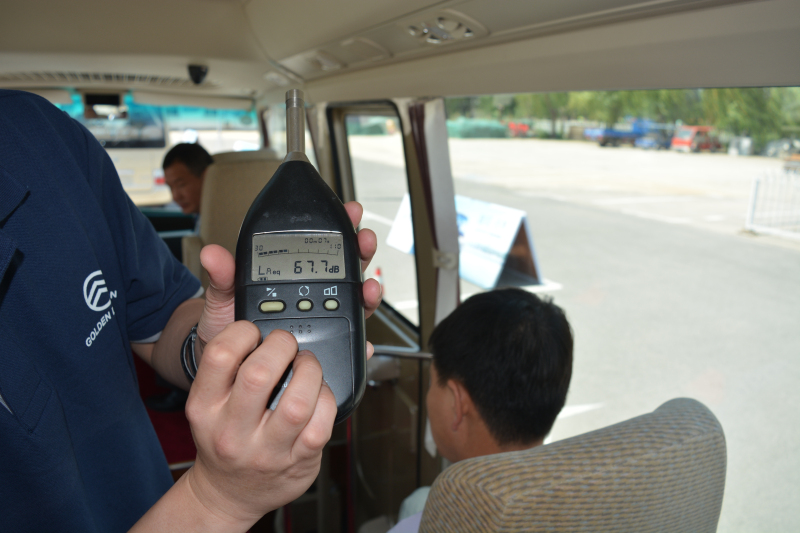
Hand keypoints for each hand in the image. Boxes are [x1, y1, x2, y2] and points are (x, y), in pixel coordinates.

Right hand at [184, 323, 335, 526]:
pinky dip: (327, 399)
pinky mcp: (297, 462)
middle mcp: (232, 430)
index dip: (243, 332)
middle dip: (283, 345)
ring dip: (311, 371)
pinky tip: (318, 395)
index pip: (219, 354)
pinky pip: (321, 425)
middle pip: (260, 373)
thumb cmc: (223, 438)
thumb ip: (230, 364)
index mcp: (205, 407)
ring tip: (307, 366)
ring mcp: (266, 450)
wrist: (226, 494)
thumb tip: (268, 320)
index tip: (255, 332)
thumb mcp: (209, 402)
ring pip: (297, 402)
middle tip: (287, 346)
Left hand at [196, 201, 380, 354]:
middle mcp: (310, 296)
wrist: (225, 367)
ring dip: (368, 293)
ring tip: (370, 287)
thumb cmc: (225, 329)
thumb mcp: (222, 299)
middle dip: (361, 250)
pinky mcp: (324, 347)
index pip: (319, 246)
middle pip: (345, 269)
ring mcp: (319, 320)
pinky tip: (365, 341)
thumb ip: (223, 277)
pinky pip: (346, 344)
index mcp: (290, 277)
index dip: (338, 227)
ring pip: (353, 303)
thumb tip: (213, 255)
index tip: (349, 213)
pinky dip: (361, 343)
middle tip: (365, 239)